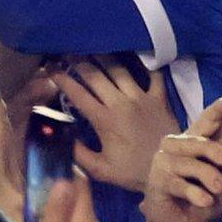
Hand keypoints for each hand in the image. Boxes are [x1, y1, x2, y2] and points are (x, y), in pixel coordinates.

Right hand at [52, 57, 176, 191]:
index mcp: (104, 120)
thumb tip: (62, 137)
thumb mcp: (101, 170)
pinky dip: (146, 65)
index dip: (62, 79)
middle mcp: (121, 103)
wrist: (170, 170)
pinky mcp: (159, 98)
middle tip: (68, 52)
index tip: (51, 69)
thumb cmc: (134, 172)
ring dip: (104, 58)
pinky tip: (138, 57)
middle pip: (95, 75)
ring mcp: (142, 98)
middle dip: (79, 62)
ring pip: (119, 70)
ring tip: (94, 49)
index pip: (78, 94)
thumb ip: (79, 154)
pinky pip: (153, 75)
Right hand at [139, 97, 221, 221]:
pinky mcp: (156, 181)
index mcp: (192, 144)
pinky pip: (180, 184)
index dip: (218, 110)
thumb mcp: (220, 184)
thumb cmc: (199, 201)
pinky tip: (203, 201)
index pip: (205, 122)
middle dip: (214, 148)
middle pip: (197, 140)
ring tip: (218, 189)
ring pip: (190, 164)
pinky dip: (196, 194)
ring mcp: (162, 163)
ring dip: (208, 176)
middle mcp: (175, 148)